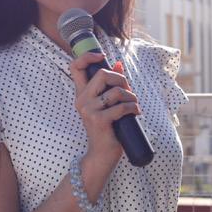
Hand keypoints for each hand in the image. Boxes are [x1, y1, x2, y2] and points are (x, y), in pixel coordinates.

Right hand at [69, 51, 139, 165]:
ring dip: (131, 97)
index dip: (87, 56)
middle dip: (121, 79)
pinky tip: (136, 113)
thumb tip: (118, 64)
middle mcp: (82, 100)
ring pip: (116, 92)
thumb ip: (110, 86)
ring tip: (134, 106)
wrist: (101, 155)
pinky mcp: (99, 121)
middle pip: (102, 74)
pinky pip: (121, 107)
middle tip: (128, 91)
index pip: (75, 67)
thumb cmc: (106, 129)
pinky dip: (133, 108)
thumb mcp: (106, 105)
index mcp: (81, 94)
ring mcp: (89, 110)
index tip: (101, 57)